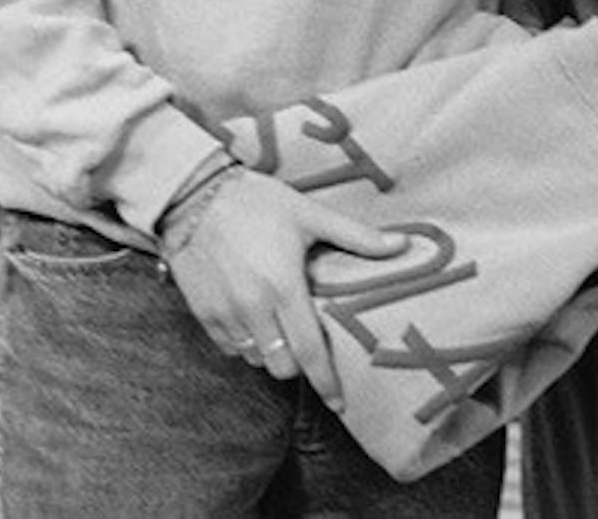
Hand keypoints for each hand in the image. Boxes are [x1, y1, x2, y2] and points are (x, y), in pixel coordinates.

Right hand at [163, 166, 405, 411]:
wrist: (195, 196)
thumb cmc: (258, 202)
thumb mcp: (310, 214)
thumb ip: (356, 236)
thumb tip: (402, 244)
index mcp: (284, 288)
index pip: (309, 351)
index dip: (325, 381)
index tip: (339, 402)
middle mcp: (253, 309)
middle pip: (282, 365)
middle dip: (300, 362)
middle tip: (309, 338)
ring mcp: (224, 315)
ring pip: (256, 359)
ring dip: (273, 352)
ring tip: (282, 323)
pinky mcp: (202, 314)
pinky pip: (230, 347)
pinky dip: (247, 342)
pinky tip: (256, 317)